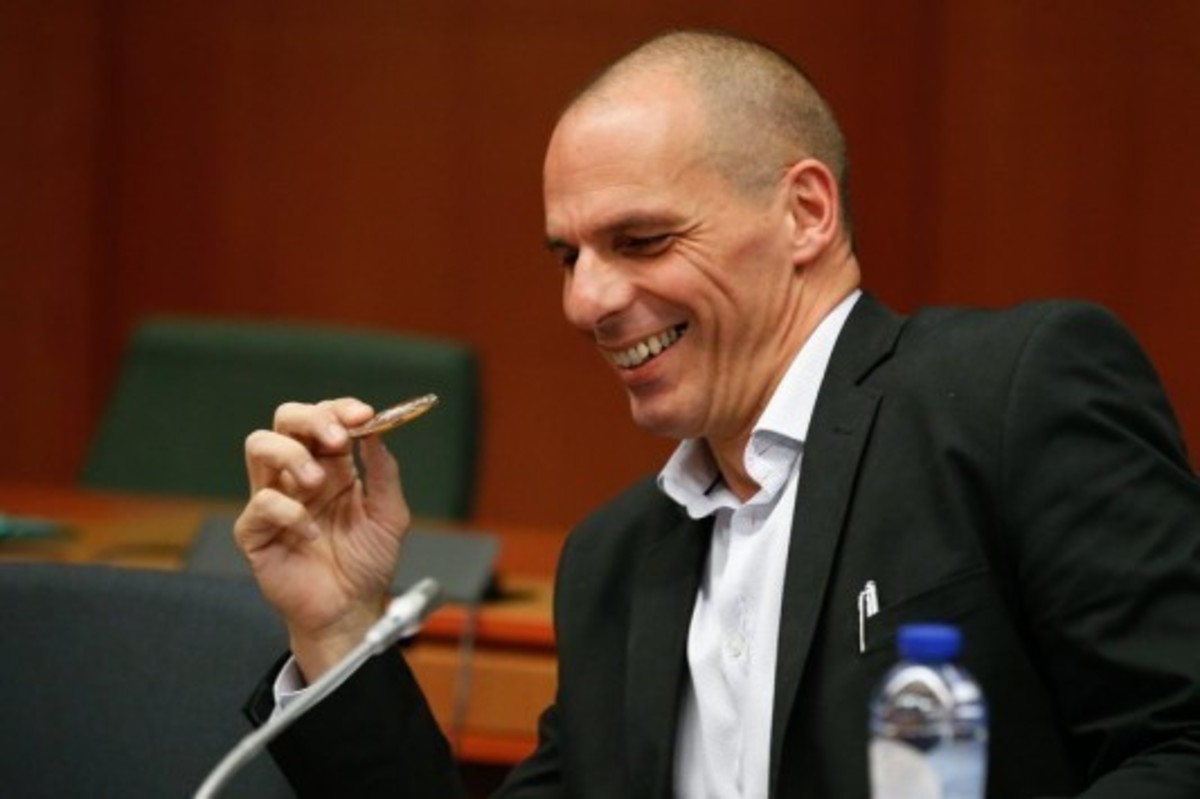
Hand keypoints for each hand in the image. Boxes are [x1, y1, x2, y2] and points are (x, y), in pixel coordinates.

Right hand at [234, 398, 409, 679]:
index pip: (325, 419)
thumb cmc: (368, 563)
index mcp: (332, 466)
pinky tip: (313, 534)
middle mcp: (299, 476)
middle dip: (310, 419)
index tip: (364, 415)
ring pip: (259, 447)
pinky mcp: (255, 531)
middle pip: (284, 420)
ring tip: (318, 482)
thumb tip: (377, 430)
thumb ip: (384, 472)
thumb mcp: (390, 514)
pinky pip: (260, 504)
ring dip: (292, 454)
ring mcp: (274, 500)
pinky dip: (289, 512)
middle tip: (337, 438)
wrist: (352, 611)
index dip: (339, 409)